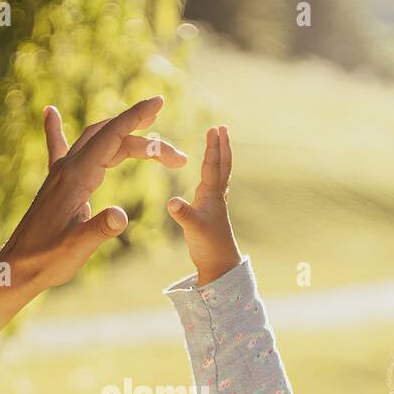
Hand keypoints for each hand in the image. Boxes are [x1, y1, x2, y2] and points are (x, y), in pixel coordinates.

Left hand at [0, 96, 186, 294]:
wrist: (18, 268)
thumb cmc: (48, 259)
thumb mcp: (78, 246)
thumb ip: (100, 229)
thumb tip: (121, 216)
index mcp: (76, 176)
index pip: (112, 137)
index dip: (136, 117)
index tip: (158, 101)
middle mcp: (68, 168)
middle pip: (111, 137)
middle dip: (144, 138)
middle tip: (176, 156)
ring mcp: (61, 173)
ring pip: (96, 141)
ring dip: (123, 136)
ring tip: (151, 136)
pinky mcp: (57, 183)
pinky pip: (60, 148)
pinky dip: (57, 128)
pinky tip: (49, 112)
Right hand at [166, 126, 241, 286]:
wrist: (220, 265)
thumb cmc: (208, 246)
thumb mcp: (192, 228)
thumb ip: (182, 214)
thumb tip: (172, 202)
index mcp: (211, 195)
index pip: (212, 165)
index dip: (212, 146)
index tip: (214, 128)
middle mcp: (217, 196)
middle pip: (222, 165)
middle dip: (222, 146)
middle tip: (222, 128)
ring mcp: (217, 204)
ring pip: (221, 174)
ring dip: (221, 157)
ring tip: (221, 144)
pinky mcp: (213, 213)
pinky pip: (217, 187)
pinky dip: (216, 175)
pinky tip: (213, 176)